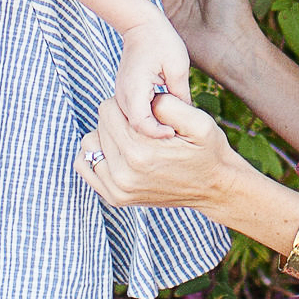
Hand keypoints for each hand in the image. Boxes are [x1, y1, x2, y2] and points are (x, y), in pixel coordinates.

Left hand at [78, 91, 247, 211]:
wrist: (213, 188)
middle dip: (117, 118)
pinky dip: (97, 154)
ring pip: (89, 144)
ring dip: (106, 136)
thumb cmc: (207, 151)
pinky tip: (118, 151)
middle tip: (141, 126)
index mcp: (141, 152)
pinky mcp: (115, 197)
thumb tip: (143, 101)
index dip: (125, 104)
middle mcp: (124, 174)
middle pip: (99, 125)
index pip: (108, 110)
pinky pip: (85, 166)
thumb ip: (168, 105)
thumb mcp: (199, 122)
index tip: (144, 112)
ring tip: (130, 138)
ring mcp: (117, 189)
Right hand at [107, 15, 190, 142]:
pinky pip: (132, 114)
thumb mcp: (178, 67)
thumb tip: (187, 118)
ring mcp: (121, 95)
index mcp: (135, 88)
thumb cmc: (161, 41)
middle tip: (174, 135)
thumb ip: (181, 94)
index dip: (157, 133)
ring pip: (132, 123)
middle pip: (134, 128)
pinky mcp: (124, 94)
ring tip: (169, 130)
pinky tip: (161, 120)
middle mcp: (122, 94)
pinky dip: (145, 120)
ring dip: (149, 129)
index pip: (141, 124)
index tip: (173, 131)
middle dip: (153, 135)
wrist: (140, 25)